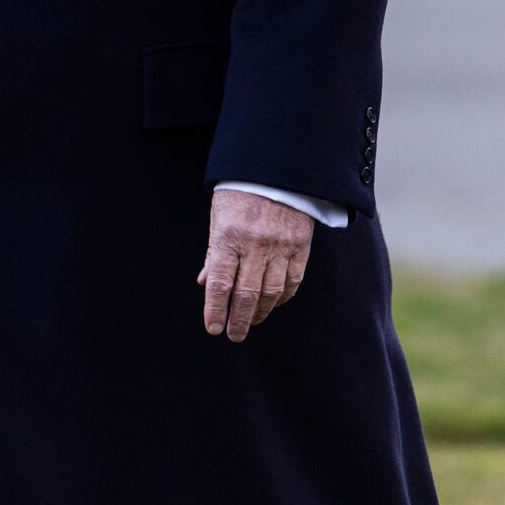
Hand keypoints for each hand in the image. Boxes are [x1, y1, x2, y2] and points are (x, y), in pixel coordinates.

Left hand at [196, 187, 312, 342]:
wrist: (276, 169)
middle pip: (246, 294)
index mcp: (229, 236)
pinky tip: (272, 303)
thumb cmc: (240, 194)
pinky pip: (292, 281)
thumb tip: (204, 283)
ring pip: (270, 292)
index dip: (215, 309)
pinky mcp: (300, 246)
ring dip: (259, 312)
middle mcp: (255, 244)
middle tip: (233, 335)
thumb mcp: (218, 218)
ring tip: (250, 321)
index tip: (213, 329)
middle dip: (238, 320)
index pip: (220, 283)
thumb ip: (213, 253)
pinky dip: (282, 298)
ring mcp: (280, 246)